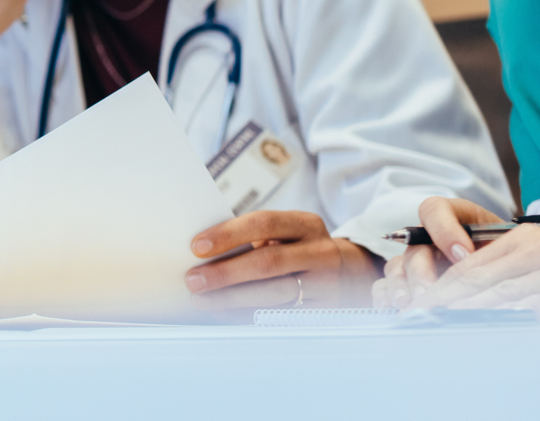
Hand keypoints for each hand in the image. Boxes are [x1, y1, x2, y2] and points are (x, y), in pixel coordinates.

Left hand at [184, 210, 381, 309]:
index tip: (196, 247)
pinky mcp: (325, 312)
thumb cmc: (296, 249)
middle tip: (193, 280)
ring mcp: (327, 285)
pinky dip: (247, 316)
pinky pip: (280, 317)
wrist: (347, 273)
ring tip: (201, 299)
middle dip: (226, 273)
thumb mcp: (283, 233)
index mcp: (306, 224)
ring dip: (232, 298)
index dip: (228, 234)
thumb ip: (250, 238)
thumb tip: (200, 253)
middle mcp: (321, 253)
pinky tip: (223, 313)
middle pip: (268, 262)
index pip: (264, 223)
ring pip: (275, 293)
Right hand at [374, 197, 504, 308]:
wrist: (512, 269)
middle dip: (421, 271)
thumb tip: (472, 263)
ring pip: (398, 266)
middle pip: (414, 247)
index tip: (463, 255)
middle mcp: (430, 237)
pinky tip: (395, 308)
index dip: (444, 230)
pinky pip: (388, 284)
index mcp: (453, 218)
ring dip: (401, 285)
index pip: (435, 210)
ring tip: (410, 303)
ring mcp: (418, 259)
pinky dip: (387, 295)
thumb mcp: (509, 242)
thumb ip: (496, 246)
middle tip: (431, 290)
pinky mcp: (410, 280)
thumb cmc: (509, 253)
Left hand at [405, 226, 539, 322]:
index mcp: (525, 239)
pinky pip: (529, 314)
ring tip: (445, 322)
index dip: (445, 284)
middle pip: (481, 281)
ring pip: (502, 298)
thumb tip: (461, 285)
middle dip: (449, 300)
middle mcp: (538, 253)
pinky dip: (504, 322)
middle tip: (425, 313)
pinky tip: (487, 330)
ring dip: (470, 312)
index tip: (425, 298)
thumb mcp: (537, 251)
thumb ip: (500, 265)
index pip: (473, 264)